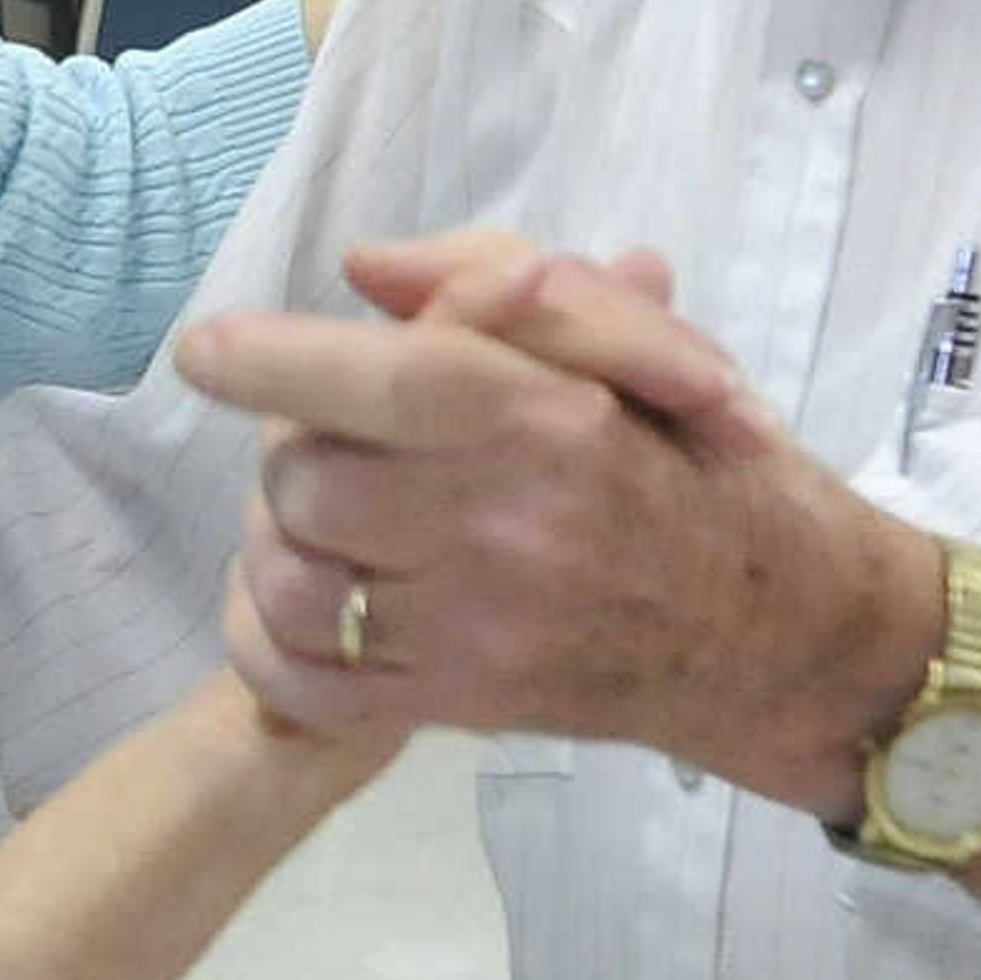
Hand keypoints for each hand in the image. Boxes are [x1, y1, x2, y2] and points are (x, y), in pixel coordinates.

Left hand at [180, 229, 933, 808]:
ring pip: (290, 580)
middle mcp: (505, 533)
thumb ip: (502, 284)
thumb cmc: (700, 464)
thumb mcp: (637, 345)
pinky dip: (270, 642)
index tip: (206, 348)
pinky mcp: (454, 708)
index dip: (276, 360)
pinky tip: (308, 599)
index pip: (388, 381)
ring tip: (334, 517)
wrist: (774, 632)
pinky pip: (301, 683)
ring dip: (284, 538)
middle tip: (347, 438)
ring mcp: (474, 634)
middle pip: (307, 478)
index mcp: (549, 423)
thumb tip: (366, 272)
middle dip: (301, 443)